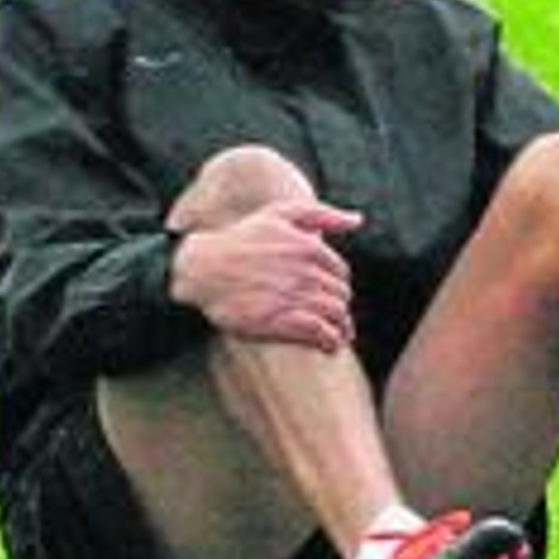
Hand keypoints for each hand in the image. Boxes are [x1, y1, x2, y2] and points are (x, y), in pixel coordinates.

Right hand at [169, 198, 362, 351]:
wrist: (201, 268)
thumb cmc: (243, 238)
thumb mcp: (280, 214)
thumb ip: (322, 214)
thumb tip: (357, 220)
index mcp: (308, 246)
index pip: (342, 272)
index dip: (338, 284)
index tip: (330, 292)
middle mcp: (304, 271)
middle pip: (341, 295)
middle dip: (340, 306)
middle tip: (336, 317)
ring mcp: (291, 296)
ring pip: (335, 314)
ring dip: (342, 327)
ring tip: (339, 335)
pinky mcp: (277, 319)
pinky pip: (318, 332)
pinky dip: (330, 339)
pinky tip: (329, 344)